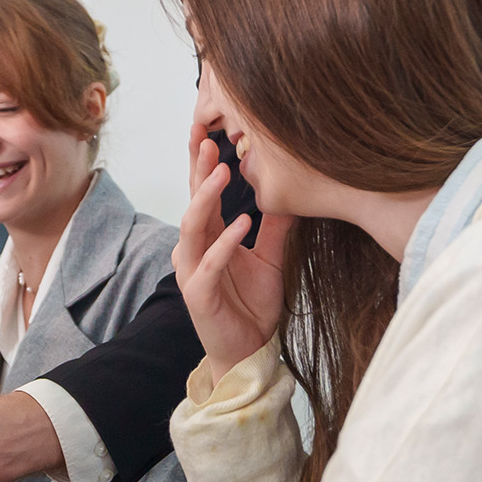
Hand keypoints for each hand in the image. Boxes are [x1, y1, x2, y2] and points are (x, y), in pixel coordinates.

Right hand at [174, 92, 289, 370]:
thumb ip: (275, 226)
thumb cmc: (254, 305)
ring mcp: (193, 271)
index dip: (203, 163)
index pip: (203, 193)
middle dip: (198, 170)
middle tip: (209, 138)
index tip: (211, 130)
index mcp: (209, 237)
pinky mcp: (199, 294)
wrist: (250, 351)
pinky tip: (242, 222)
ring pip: (192, 227)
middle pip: (192, 201)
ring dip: (206, 198)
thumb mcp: (272, 257)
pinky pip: (210, 263)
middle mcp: (195, 249)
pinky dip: (225, 242)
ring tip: (223, 172)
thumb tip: (288, 188)